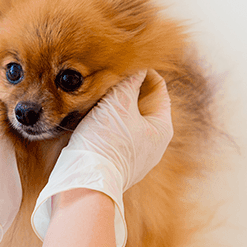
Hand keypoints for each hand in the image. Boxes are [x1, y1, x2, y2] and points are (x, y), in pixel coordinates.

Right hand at [31, 70, 172, 246]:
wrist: (84, 183)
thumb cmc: (106, 142)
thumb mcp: (118, 103)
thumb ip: (129, 81)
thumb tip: (135, 67)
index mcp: (162, 128)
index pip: (158, 87)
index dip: (141, 71)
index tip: (121, 63)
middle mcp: (153, 144)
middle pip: (141, 104)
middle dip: (124, 90)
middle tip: (104, 79)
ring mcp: (135, 157)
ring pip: (124, 120)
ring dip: (111, 107)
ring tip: (93, 96)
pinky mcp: (116, 164)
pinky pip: (112, 135)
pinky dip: (103, 124)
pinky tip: (87, 118)